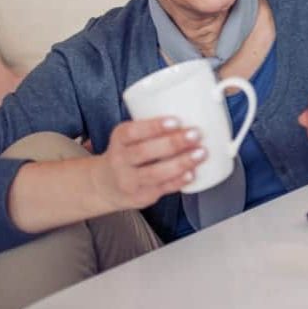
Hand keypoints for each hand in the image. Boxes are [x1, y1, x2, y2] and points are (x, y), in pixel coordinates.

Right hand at [90, 118, 207, 210]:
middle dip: (173, 143)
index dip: (153, 126)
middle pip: (144, 152)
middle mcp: (120, 161)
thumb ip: (153, 127)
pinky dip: (178, 181)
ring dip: (181, 162)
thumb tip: (194, 112)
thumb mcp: (130, 137)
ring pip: (155, 173)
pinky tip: (192, 173)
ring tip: (201, 153)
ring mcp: (130, 181)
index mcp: (119, 140)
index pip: (131, 132)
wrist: (106, 185)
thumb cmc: (129, 153)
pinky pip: (162, 189)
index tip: (176, 120)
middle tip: (195, 134)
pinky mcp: (142, 196)